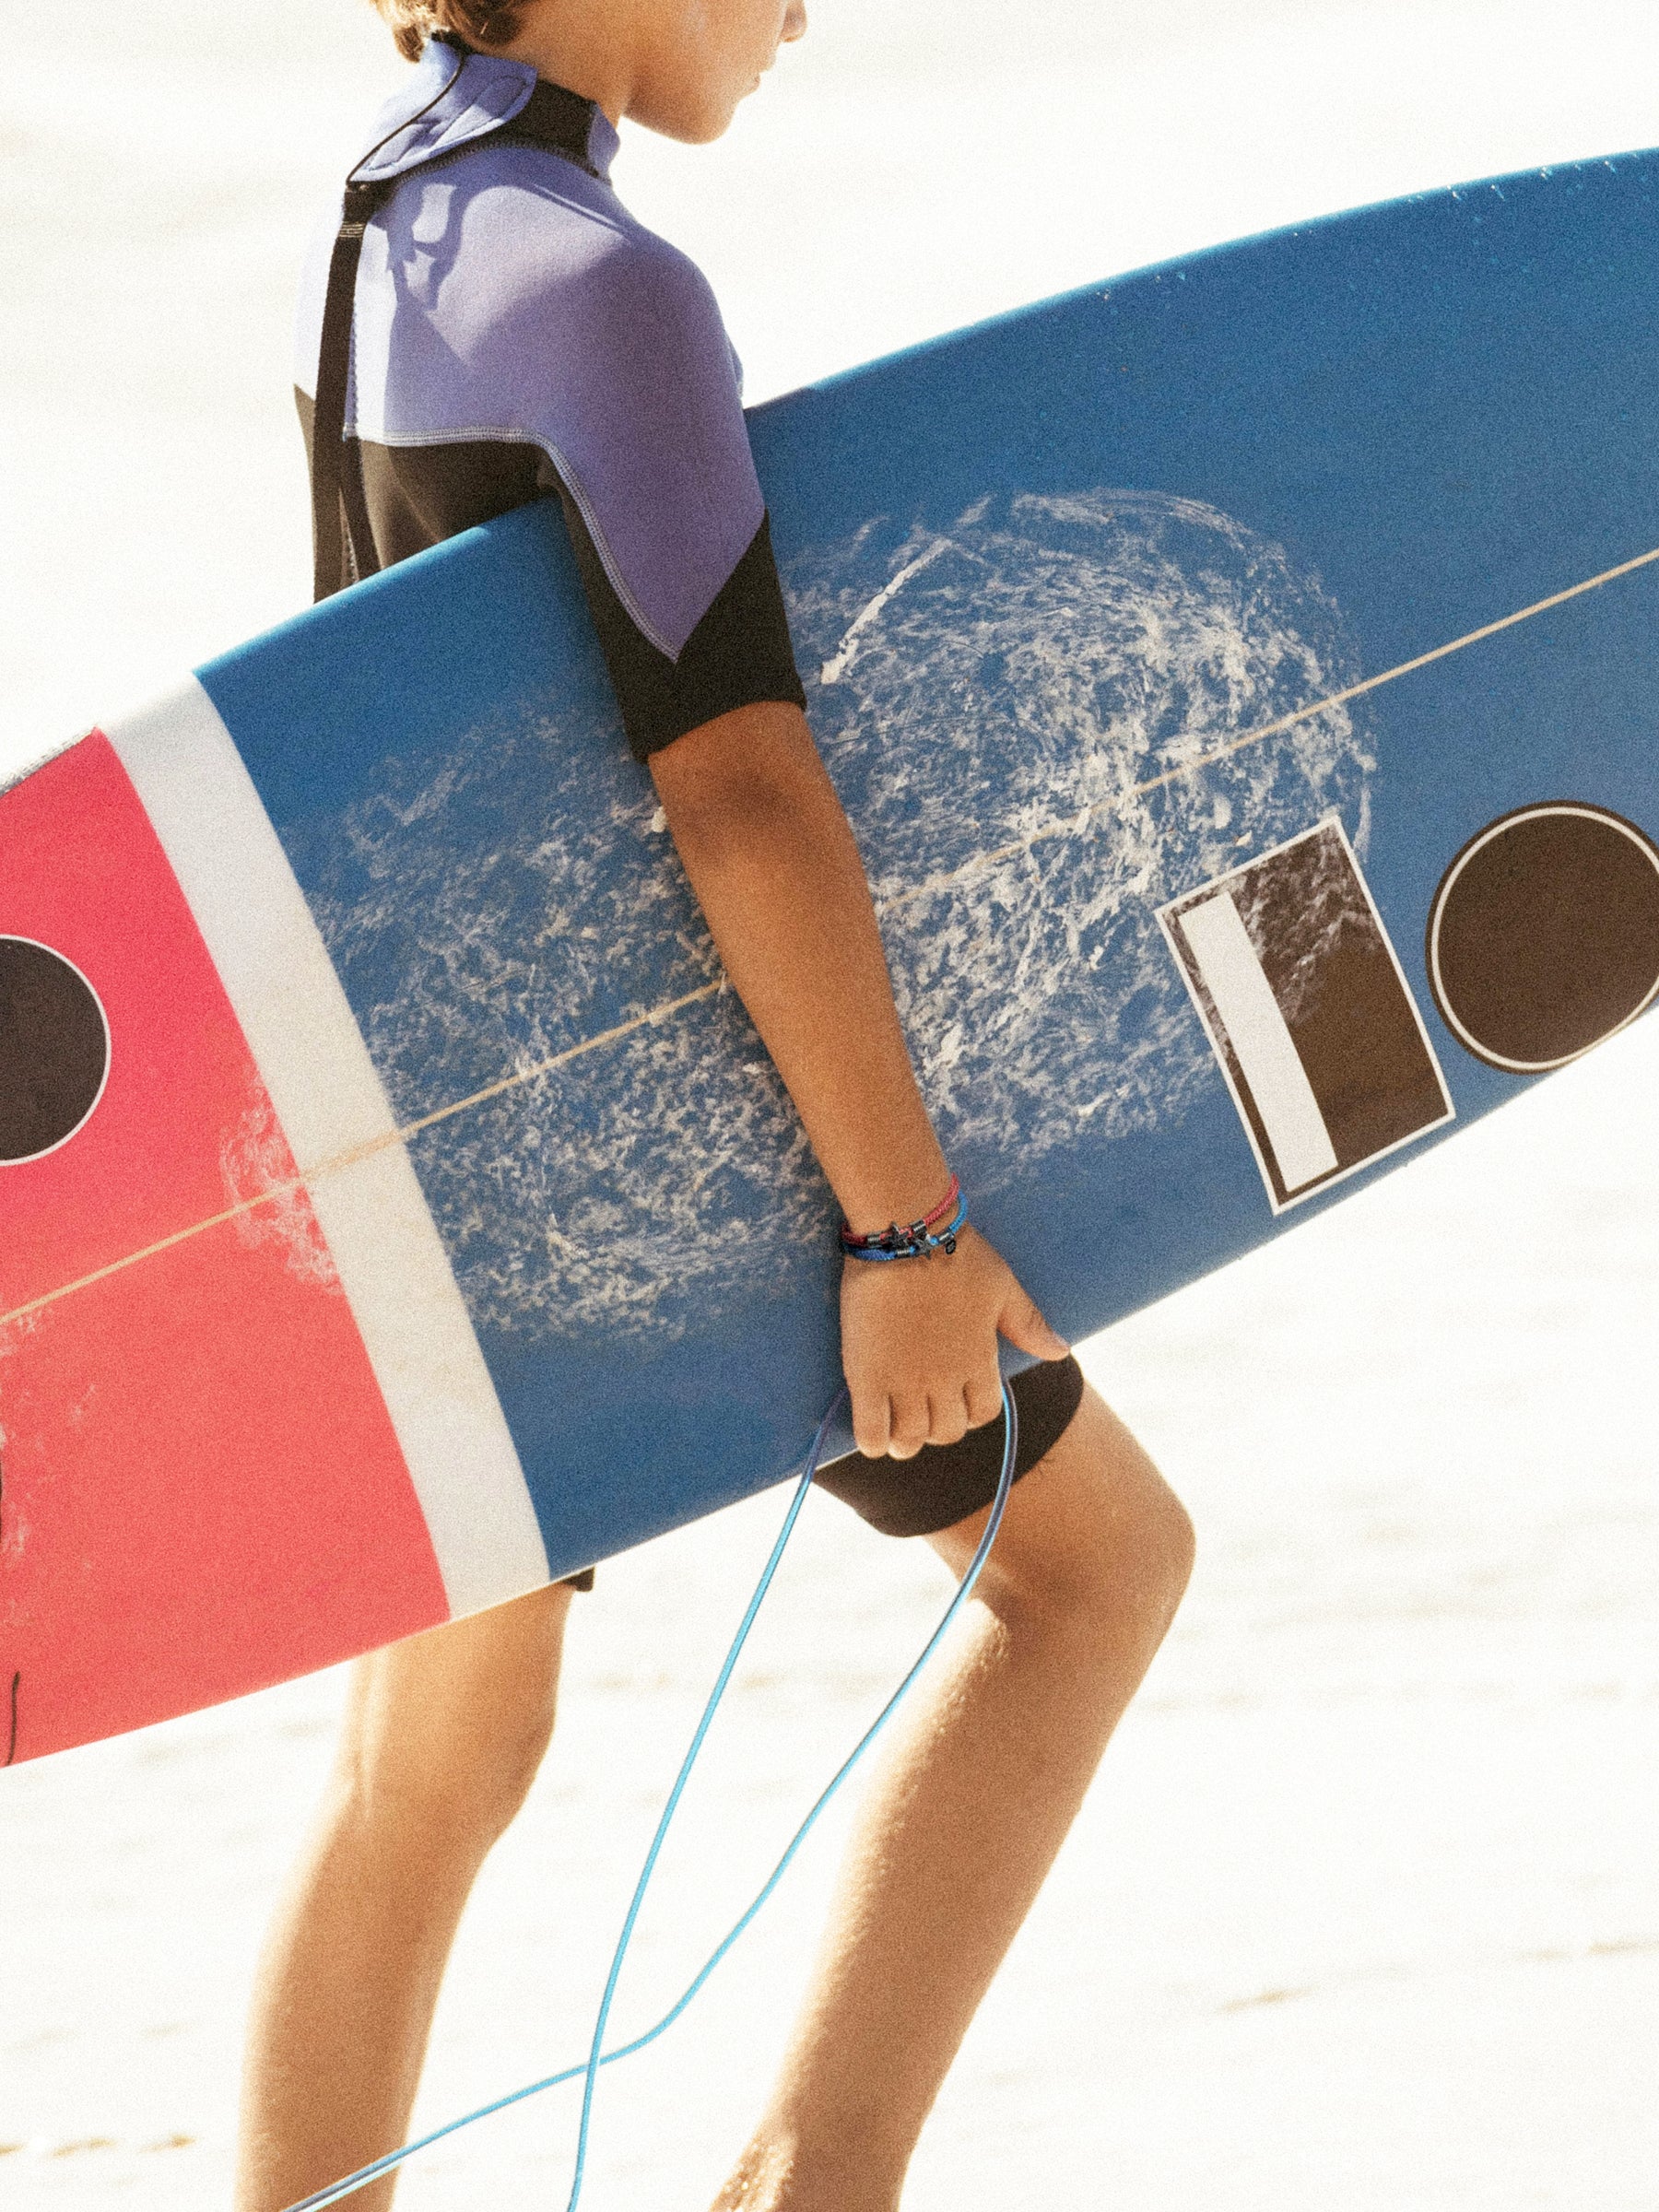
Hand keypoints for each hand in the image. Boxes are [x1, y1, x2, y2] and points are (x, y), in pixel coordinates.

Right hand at [839, 1224, 1068, 1458]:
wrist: (906, 1232)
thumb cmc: (958, 1253)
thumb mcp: (1003, 1288)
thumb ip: (1029, 1325)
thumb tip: (1062, 1352)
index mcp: (980, 1360)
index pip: (982, 1413)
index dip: (970, 1414)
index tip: (955, 1403)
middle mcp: (945, 1379)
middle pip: (946, 1431)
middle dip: (937, 1430)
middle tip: (921, 1416)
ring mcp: (905, 1380)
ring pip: (910, 1438)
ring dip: (906, 1442)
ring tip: (896, 1433)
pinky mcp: (867, 1374)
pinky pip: (871, 1430)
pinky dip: (873, 1443)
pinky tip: (874, 1436)